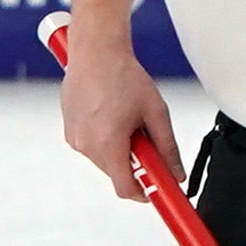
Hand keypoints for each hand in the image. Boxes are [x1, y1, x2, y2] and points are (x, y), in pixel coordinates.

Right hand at [60, 44, 181, 206]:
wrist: (95, 52)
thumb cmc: (123, 76)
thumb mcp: (155, 112)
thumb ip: (167, 148)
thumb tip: (175, 173)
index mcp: (109, 143)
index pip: (126, 188)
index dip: (144, 192)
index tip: (158, 190)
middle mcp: (87, 145)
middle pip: (117, 174)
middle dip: (135, 164)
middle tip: (146, 139)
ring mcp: (75, 139)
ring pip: (105, 161)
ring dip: (120, 150)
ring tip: (126, 120)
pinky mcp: (69, 132)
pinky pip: (92, 147)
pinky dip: (105, 140)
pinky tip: (111, 115)